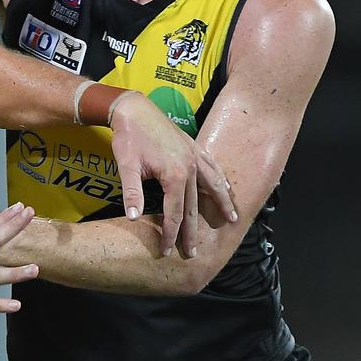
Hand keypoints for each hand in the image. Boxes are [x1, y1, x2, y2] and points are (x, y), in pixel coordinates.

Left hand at [108, 92, 235, 257]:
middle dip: (194, 230)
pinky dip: (220, 178)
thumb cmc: (129, 137)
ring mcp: (194, 155)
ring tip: (232, 219)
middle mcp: (190, 166)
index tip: (169, 251)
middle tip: (196, 253)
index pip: (174, 212)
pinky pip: (211, 165)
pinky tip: (226, 187)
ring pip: (213, 184)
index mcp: (175, 174)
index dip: (171, 233)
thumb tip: (132, 218)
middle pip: (194, 206)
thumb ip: (132, 193)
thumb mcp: (127, 165)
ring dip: (222, 203)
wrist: (134, 108)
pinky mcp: (192, 145)